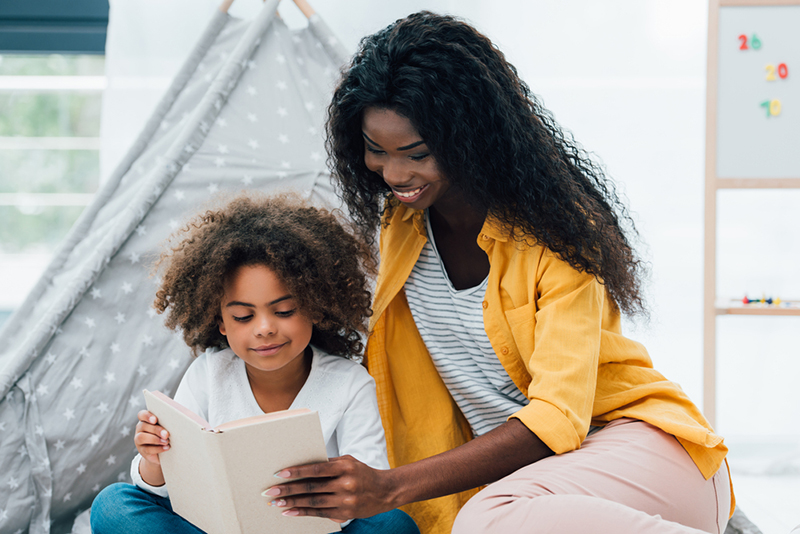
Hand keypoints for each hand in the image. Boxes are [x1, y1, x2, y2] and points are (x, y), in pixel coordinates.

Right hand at [134, 410, 169, 485]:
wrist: (163, 452)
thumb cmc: (168, 434)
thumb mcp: (169, 426)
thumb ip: (172, 420)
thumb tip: (187, 414)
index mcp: (146, 420)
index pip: (142, 415)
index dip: (147, 416)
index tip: (155, 420)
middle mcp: (140, 428)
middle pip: (143, 426)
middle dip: (156, 430)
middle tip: (167, 434)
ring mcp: (139, 440)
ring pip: (142, 437)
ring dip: (155, 439)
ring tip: (167, 441)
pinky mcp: (142, 450)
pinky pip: (147, 449)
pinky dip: (157, 448)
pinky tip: (166, 448)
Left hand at [263, 455, 396, 520]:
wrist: (385, 491)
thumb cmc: (363, 473)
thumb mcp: (348, 462)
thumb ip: (328, 463)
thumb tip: (303, 465)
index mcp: (345, 467)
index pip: (316, 469)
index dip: (297, 472)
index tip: (280, 473)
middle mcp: (346, 484)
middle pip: (312, 487)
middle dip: (288, 489)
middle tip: (271, 491)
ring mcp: (346, 500)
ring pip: (313, 502)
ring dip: (292, 503)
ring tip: (276, 503)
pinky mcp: (345, 513)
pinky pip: (320, 513)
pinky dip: (303, 512)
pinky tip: (290, 512)